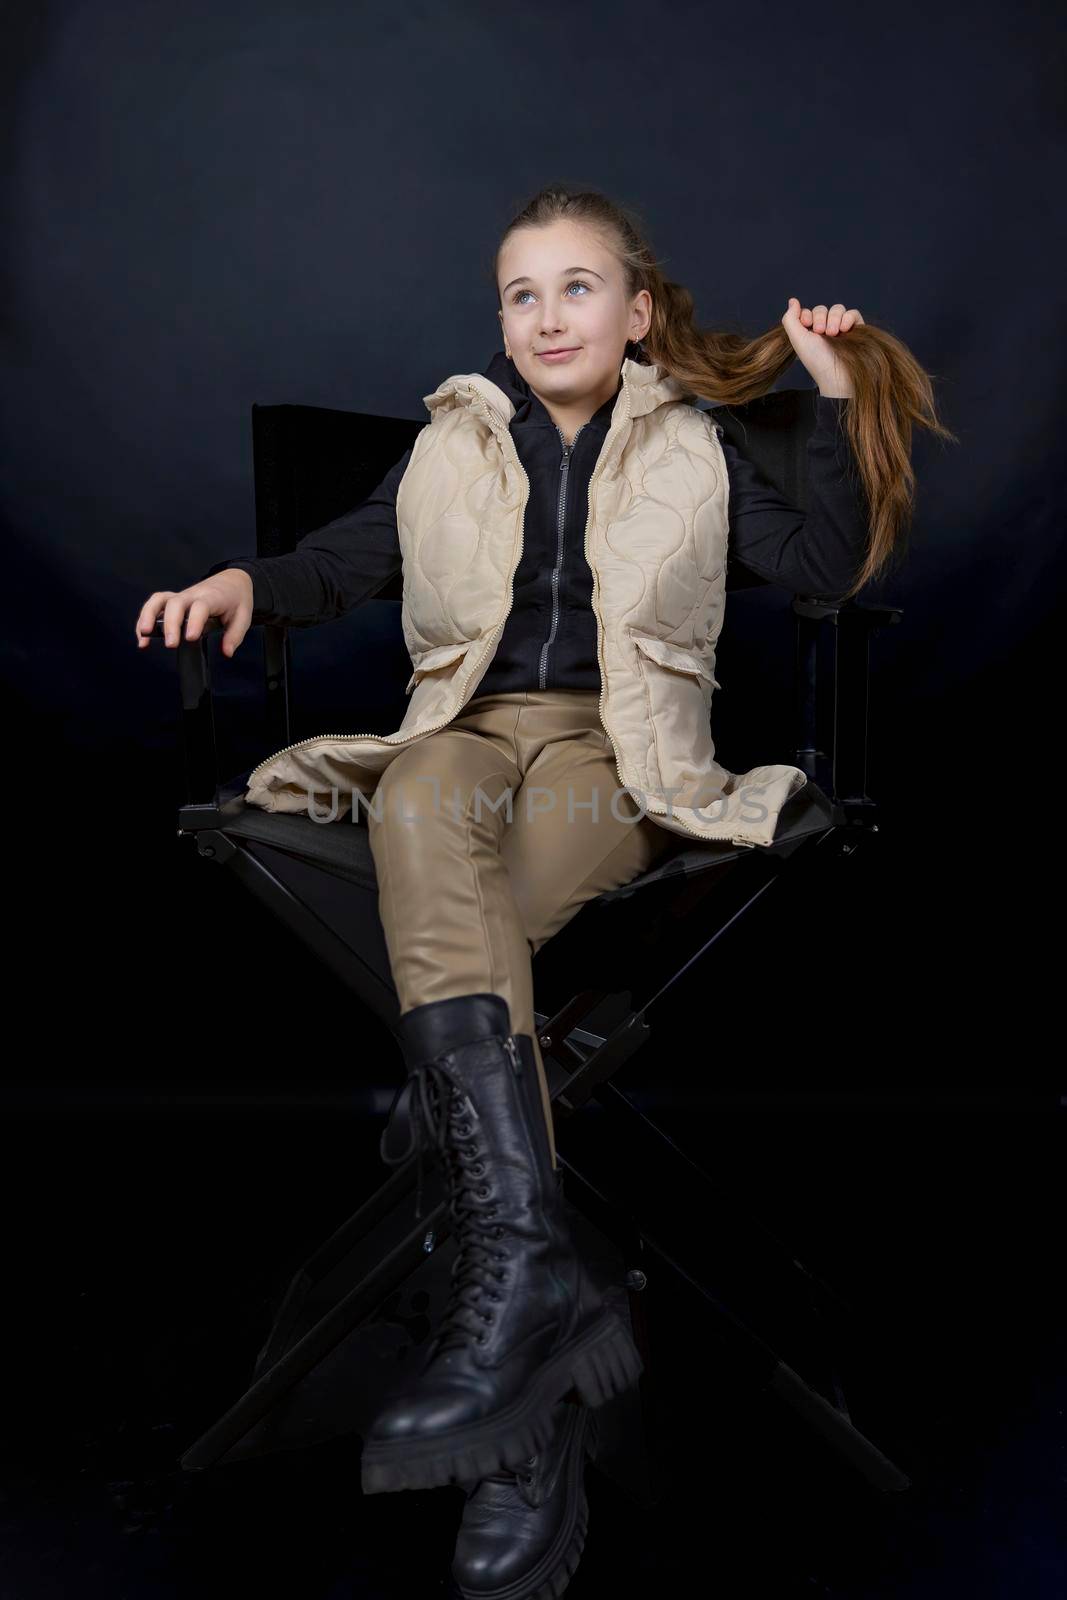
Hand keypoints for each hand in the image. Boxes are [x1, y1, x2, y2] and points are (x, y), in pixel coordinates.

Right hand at [135, 568, 253, 658]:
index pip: (200, 607)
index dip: (194, 621)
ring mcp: (181, 596)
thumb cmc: (236, 599)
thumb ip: (234, 636)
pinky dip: (145, 618)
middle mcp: (193, 595)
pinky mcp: (173, 600)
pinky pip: (155, 605)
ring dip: (148, 617)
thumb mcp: (243, 617)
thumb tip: (226, 652)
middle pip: (175, 604)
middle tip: (171, 644)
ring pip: (159, 600)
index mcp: (212, 597)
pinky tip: (143, 637)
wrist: (232, 581)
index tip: (191, 638)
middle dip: (170, 624)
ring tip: (144, 637)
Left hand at [781, 298, 864, 397]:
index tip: (806, 324)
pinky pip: (853, 313)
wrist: (836, 374)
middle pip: (823, 309)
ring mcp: (842, 329)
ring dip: (834, 318)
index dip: (807, 315)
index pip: (809, 312)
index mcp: (810, 333)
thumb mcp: (797, 339)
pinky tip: (844, 329)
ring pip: (838, 309)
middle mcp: (826, 330)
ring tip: (833, 333)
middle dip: (820, 317)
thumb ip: (790, 319)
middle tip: (820, 332)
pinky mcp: (856, 330)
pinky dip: (848, 318)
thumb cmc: (816, 360)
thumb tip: (793, 300)